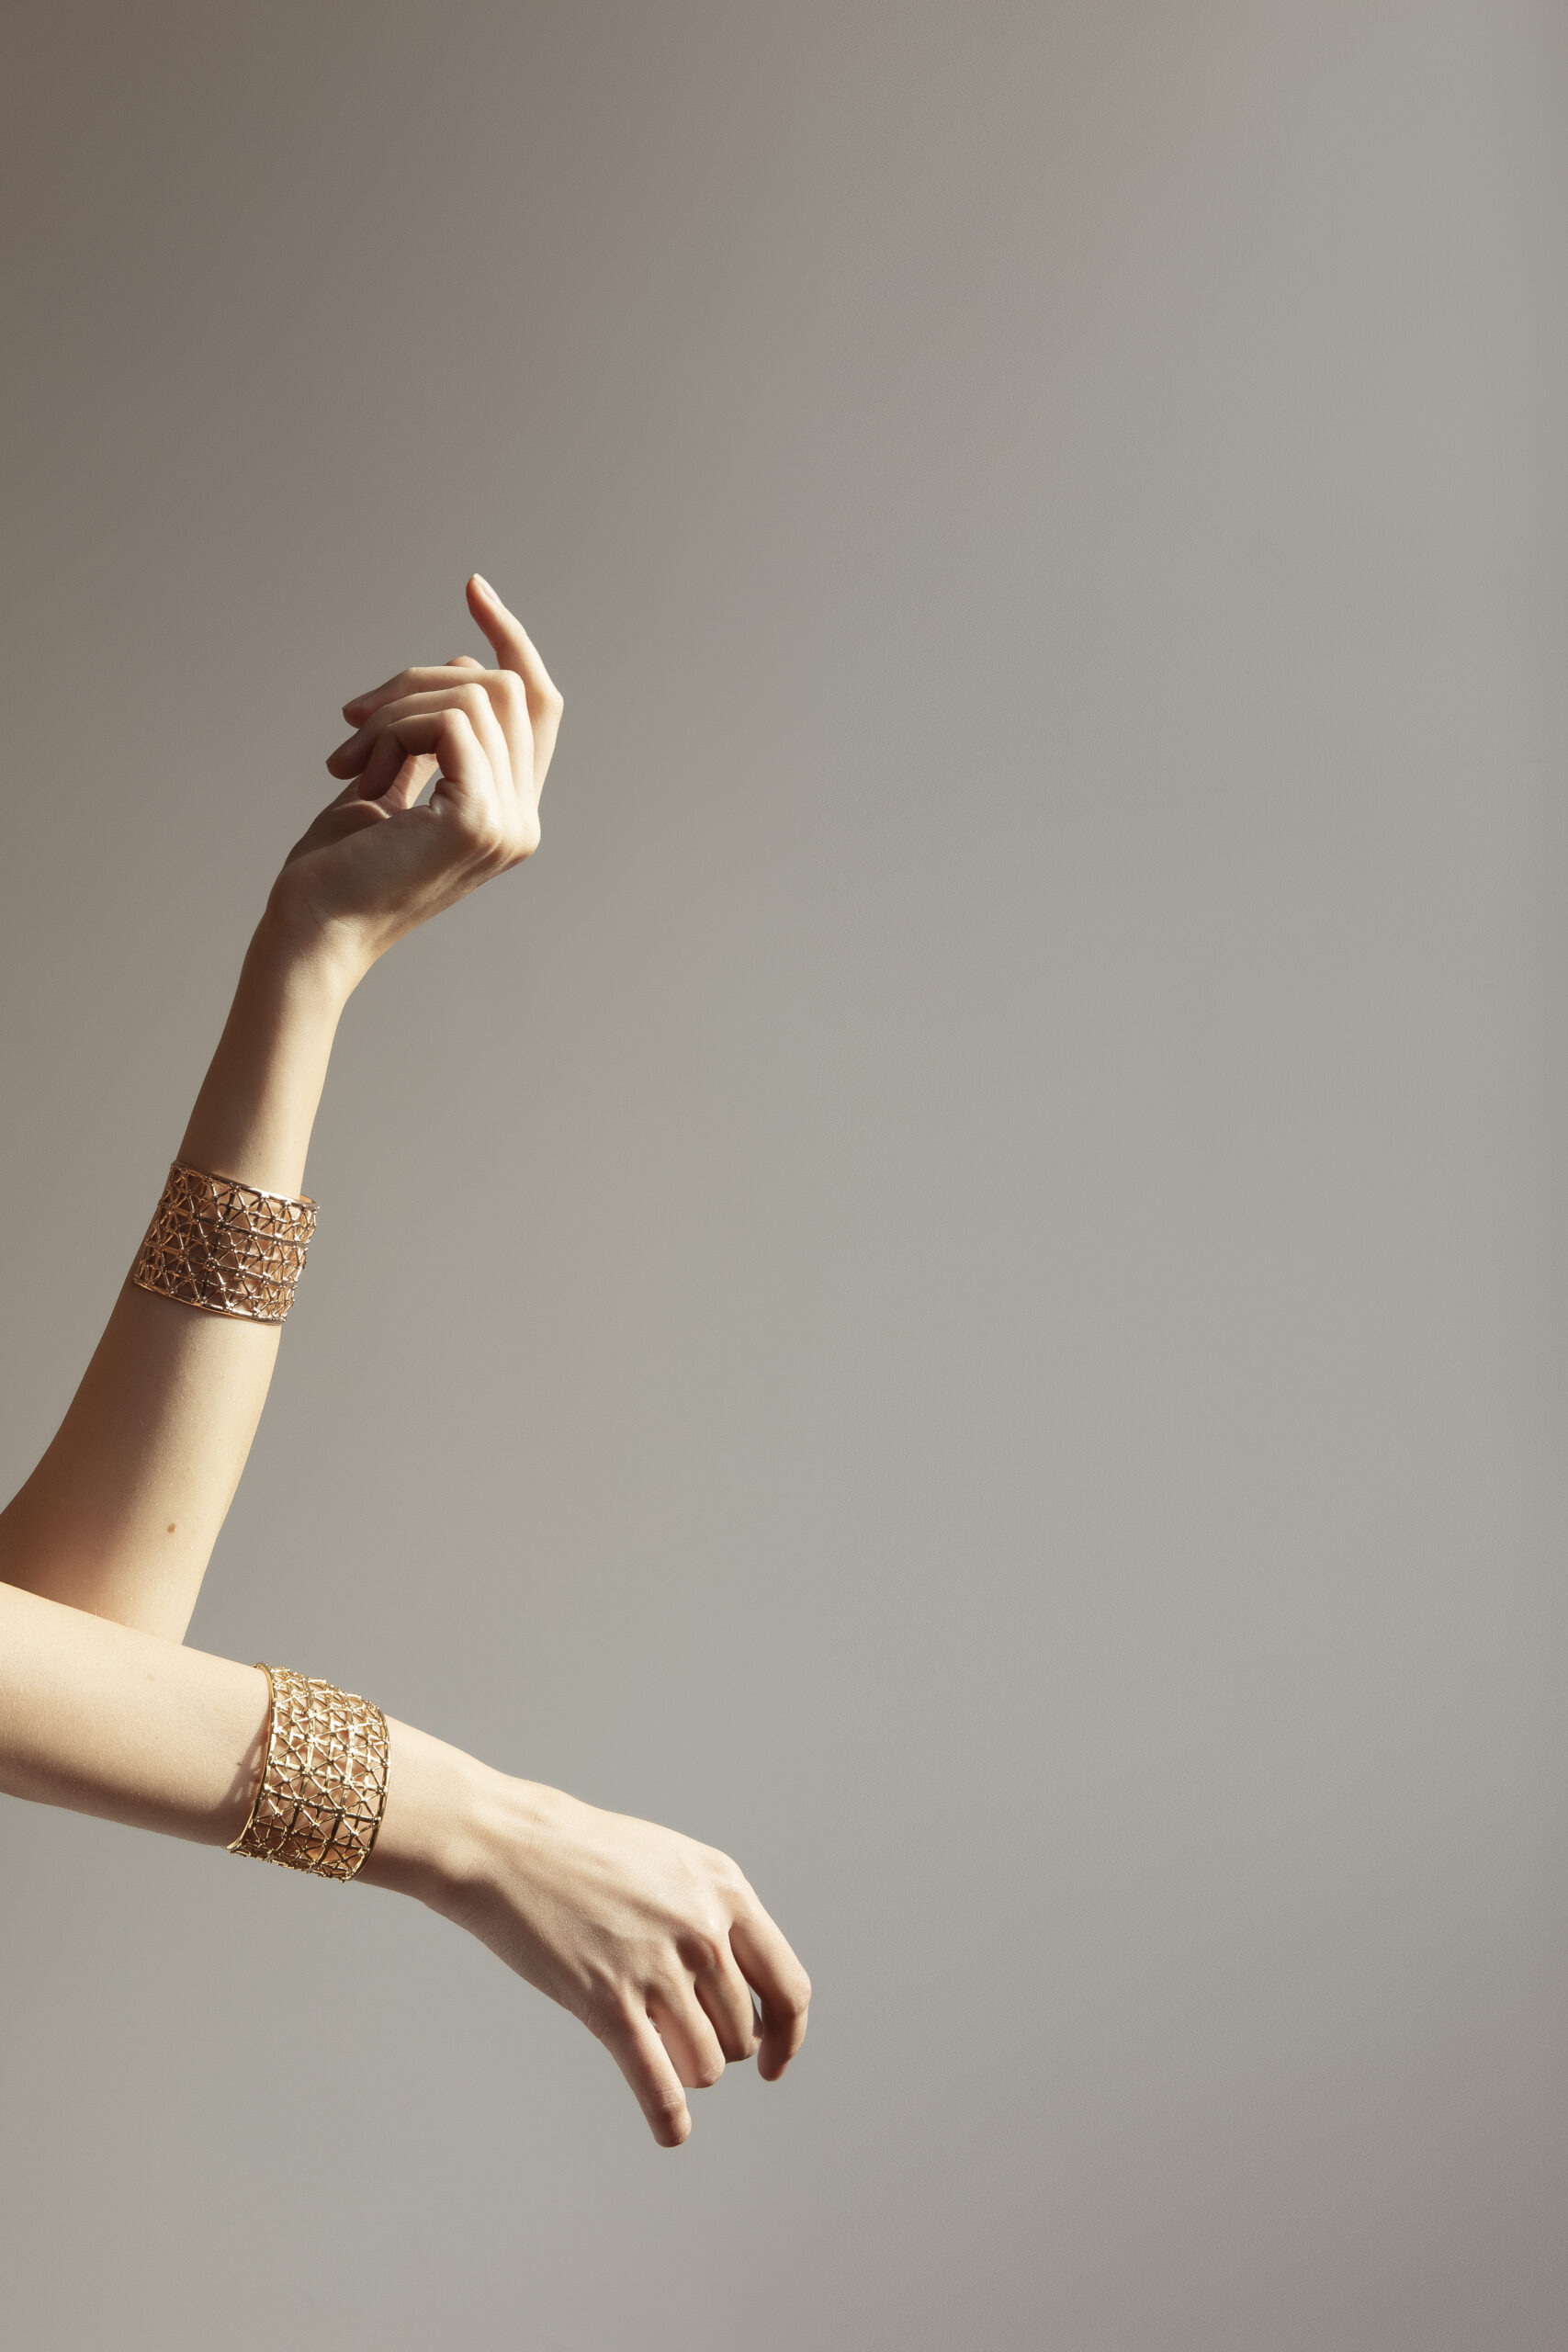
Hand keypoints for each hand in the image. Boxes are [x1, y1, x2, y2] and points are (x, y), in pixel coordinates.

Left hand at [267, 575, 563, 979]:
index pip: (539, 705)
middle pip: (507, 688)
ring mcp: (508, 824)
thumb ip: (433, 734)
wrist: (309, 928)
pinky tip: (359, 768)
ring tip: (350, 753)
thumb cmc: (336, 867)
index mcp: (510, 813)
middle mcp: (523, 821)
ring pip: (477, 695)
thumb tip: (460, 662)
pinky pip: (450, 722)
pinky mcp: (477, 819)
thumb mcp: (393, 780)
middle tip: (354, 716)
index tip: (474, 587)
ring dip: (398, 708)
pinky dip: (397, 728)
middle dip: (421, 679)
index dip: (513, 639)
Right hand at [436, 1773, 811, 2147]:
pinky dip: (669, 2119)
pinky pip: (658, 2084)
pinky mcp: (608, 2001)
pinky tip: (670, 2132)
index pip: (788, 1988)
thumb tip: (753, 2004)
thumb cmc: (588, 1857)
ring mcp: (657, 1966)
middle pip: (742, 2035)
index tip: (771, 2063)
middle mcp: (703, 1929)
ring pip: (706, 2064)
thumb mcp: (676, 1866)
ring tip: (654, 2045)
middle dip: (716, 2047)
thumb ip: (719, 1919)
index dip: (787, 2037)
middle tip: (678, 2034)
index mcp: (727, 1890)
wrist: (510, 1845)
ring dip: (686, 2071)